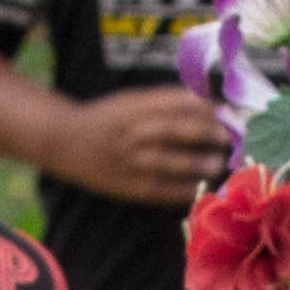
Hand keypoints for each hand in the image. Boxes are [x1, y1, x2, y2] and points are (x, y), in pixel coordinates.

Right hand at [43, 86, 229, 208]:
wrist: (62, 141)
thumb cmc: (107, 118)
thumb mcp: (131, 100)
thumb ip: (166, 102)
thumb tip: (211, 103)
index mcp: (131, 107)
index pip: (171, 103)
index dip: (200, 106)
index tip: (225, 110)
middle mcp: (129, 132)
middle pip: (170, 130)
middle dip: (202, 133)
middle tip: (227, 137)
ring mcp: (127, 160)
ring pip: (165, 161)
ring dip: (195, 163)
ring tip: (217, 164)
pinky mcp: (126, 185)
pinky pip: (157, 189)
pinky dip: (180, 189)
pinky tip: (199, 188)